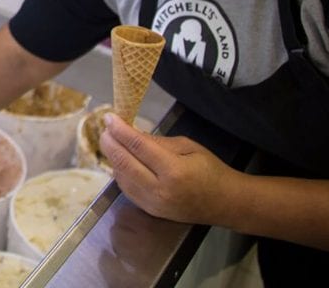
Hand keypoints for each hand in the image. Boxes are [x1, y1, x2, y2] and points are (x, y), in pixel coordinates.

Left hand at [99, 112, 238, 226]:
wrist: (225, 203)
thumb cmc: (210, 169)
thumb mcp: (187, 146)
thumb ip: (158, 141)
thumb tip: (132, 133)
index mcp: (173, 171)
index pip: (138, 146)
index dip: (120, 130)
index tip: (109, 117)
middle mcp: (160, 190)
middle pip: (124, 163)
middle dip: (110, 143)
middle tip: (104, 128)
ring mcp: (153, 204)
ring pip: (122, 178)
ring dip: (112, 158)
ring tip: (110, 142)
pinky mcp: (150, 211)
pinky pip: (127, 190)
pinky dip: (120, 173)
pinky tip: (119, 161)